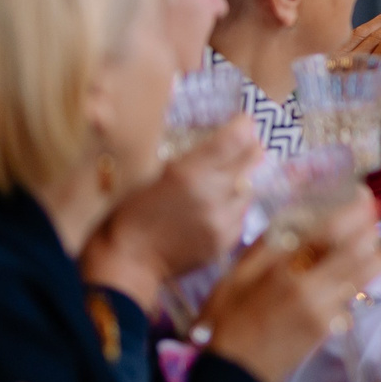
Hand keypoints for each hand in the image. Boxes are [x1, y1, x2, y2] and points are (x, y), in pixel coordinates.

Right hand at [80, 115, 260, 304]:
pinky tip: (213, 209)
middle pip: (252, 159)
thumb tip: (227, 136)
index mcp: (189, 173)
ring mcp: (223, 220)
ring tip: (220, 182)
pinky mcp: (227, 240)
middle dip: (249, 147)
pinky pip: (242, 213)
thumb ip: (193, 157)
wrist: (128, 260)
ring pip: (249, 187)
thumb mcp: (157, 173)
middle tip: (244, 143)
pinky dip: (233, 207)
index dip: (244, 126)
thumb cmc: (133, 211)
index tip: (244, 121)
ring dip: (240, 180)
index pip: (236, 138)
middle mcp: (213, 195)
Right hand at [199, 190, 380, 381]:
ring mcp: (324, 309)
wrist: (231, 374)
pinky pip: (354, 297)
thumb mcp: (235, 276)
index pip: (332, 229)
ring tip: (366, 247)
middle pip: (361, 247)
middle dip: (372, 230)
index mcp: (282, 268)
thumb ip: (265, 246)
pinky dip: (357, 283)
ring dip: (373, 254)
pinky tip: (347, 279)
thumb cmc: (226, 320)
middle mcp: (309, 286)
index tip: (362, 196)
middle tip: (371, 220)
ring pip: (367, 272)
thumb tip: (293, 217)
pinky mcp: (330, 328)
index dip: (355, 209)